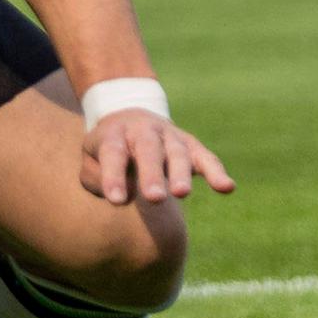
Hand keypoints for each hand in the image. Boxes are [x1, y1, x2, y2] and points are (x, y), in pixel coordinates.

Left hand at [80, 108, 234, 205]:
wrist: (130, 116)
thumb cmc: (107, 150)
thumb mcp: (90, 159)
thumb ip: (96, 178)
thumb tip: (123, 194)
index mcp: (114, 134)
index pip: (112, 153)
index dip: (113, 176)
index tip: (116, 201)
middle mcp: (144, 131)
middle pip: (148, 150)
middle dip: (152, 174)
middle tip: (154, 198)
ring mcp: (170, 137)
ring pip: (177, 153)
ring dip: (181, 174)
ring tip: (181, 194)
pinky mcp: (192, 146)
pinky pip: (206, 158)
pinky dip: (217, 172)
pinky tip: (227, 188)